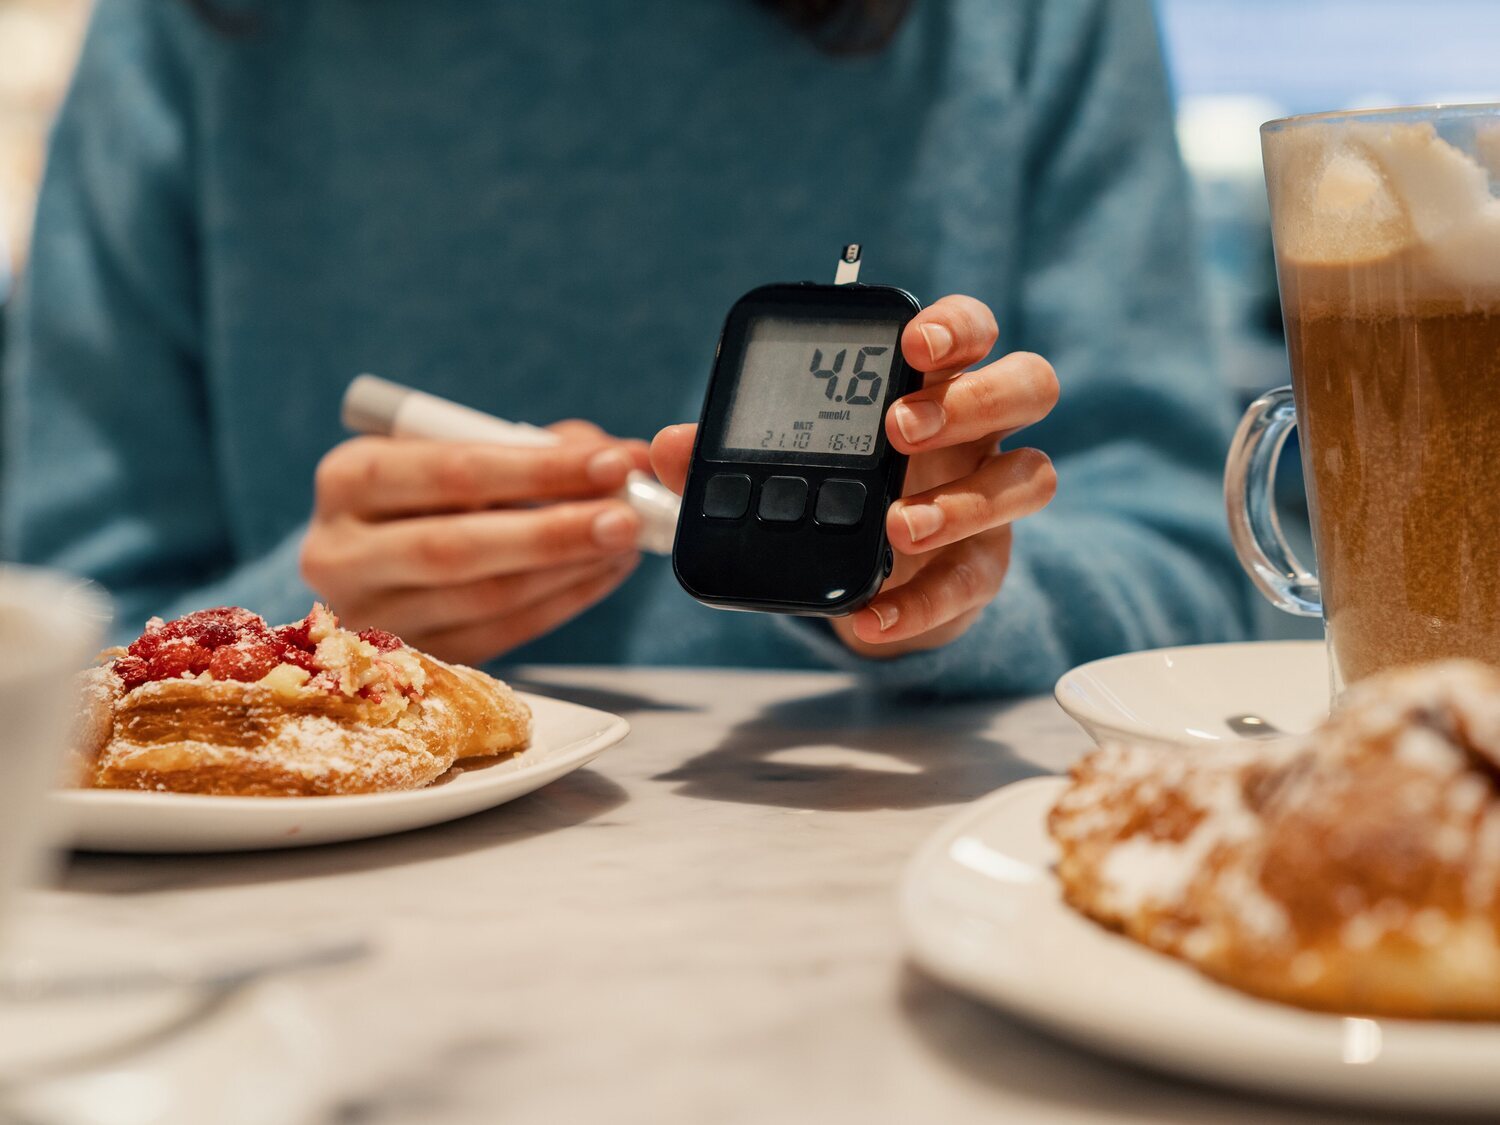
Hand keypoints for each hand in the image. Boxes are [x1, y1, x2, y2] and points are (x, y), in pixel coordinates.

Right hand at [301, 422, 649, 663]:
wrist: (370, 558)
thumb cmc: (426, 491)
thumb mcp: (453, 450)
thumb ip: (529, 447)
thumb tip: (620, 459)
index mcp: (347, 479)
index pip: (449, 473)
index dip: (538, 470)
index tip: (612, 462)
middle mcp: (341, 553)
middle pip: (457, 549)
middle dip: (555, 532)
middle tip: (627, 518)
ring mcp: (371, 618)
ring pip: (485, 599)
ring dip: (569, 570)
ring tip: (626, 543)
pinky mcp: (412, 661)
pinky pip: (500, 635)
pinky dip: (562, 602)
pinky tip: (603, 573)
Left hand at [651, 295, 1056, 657]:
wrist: (866, 578)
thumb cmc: (834, 492)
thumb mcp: (779, 467)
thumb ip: (725, 452)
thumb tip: (668, 445)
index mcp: (930, 382)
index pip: (968, 331)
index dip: (955, 327)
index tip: (913, 341)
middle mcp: (979, 432)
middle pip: (1027, 385)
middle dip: (972, 399)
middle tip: (900, 427)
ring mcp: (990, 497)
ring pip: (1031, 477)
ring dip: (964, 501)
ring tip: (897, 527)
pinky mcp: (984, 566)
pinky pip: (975, 581)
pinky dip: (921, 605)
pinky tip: (871, 616)